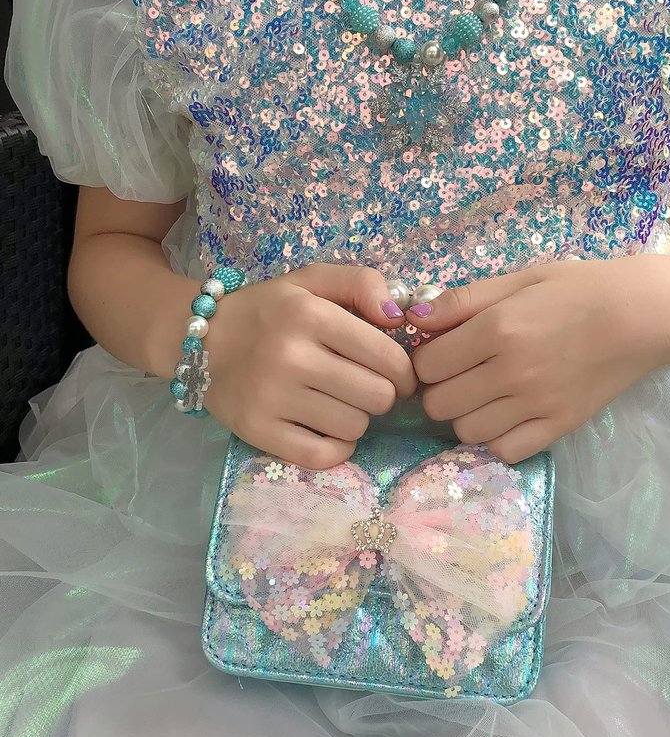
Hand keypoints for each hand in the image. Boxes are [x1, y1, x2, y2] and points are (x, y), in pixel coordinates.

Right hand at [203, 263, 416, 468]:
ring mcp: (271, 397)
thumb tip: (398, 316)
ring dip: (357, 418)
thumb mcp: (312, 281)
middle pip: (377, 397)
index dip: (405, 372)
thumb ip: (361, 283)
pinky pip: (321, 456)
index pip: (388, 357)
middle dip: (382, 394)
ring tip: (339, 403)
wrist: (197, 338)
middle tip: (366, 388)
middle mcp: (291, 356)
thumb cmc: (267, 310)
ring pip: (354, 427)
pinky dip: (335, 448)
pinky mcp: (256, 430)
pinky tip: (328, 430)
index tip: (399, 376)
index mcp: (310, 315)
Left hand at [406, 257, 669, 462]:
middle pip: (439, 404)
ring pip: (465, 431)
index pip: (427, 365)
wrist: (644, 315)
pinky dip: (496, 438)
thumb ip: (464, 300)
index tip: (439, 353)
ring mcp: (536, 406)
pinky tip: (505, 415)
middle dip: (438, 389)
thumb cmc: (579, 289)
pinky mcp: (559, 428)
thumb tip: (412, 318)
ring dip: (464, 415)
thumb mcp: (520, 279)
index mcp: (497, 330)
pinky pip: (505, 451)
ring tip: (481, 395)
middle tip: (457, 375)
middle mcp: (511, 373)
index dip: (425, 360)